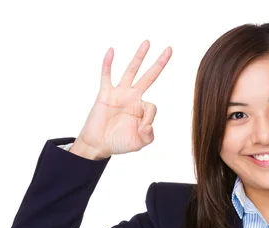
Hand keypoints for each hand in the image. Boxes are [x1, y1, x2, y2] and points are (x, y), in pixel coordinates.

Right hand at [73, 41, 171, 158]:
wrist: (98, 144)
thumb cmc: (118, 143)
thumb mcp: (139, 143)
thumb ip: (148, 136)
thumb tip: (148, 126)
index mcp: (142, 109)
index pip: (152, 106)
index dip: (149, 118)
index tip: (142, 129)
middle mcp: (132, 98)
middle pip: (149, 77)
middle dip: (159, 64)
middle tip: (170, 49)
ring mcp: (119, 94)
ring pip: (131, 71)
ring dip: (139, 57)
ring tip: (148, 42)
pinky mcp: (105, 94)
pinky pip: (107, 76)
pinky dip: (108, 64)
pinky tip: (112, 50)